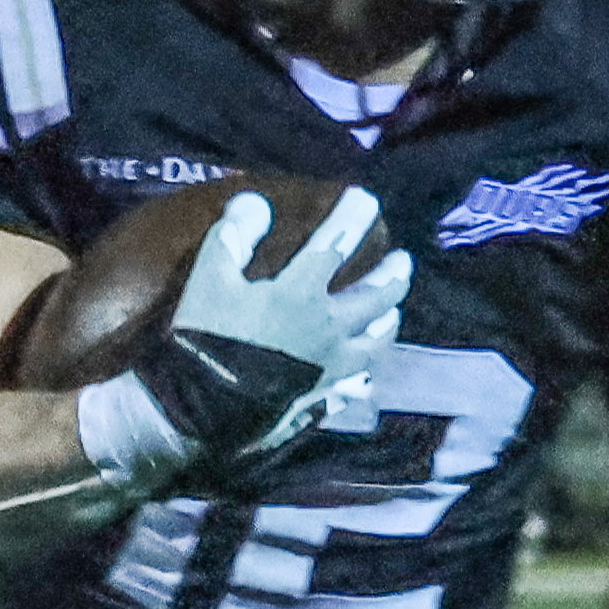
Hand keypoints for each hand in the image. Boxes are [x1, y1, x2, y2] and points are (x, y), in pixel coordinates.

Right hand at [88, 185, 411, 489]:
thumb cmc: (206, 339)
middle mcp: (328, 326)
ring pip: (376, 340)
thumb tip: (256, 202)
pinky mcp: (326, 397)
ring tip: (393, 311)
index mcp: (301, 293)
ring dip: (388, 320)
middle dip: (392, 273)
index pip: (335, 244)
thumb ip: (233, 237)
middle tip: (403, 260)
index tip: (367, 198)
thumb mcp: (208, 279)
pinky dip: (366, 372)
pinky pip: (358, 383)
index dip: (352, 217)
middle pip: (375, 296)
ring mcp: (332, 366)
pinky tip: (367, 371)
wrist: (206, 410)